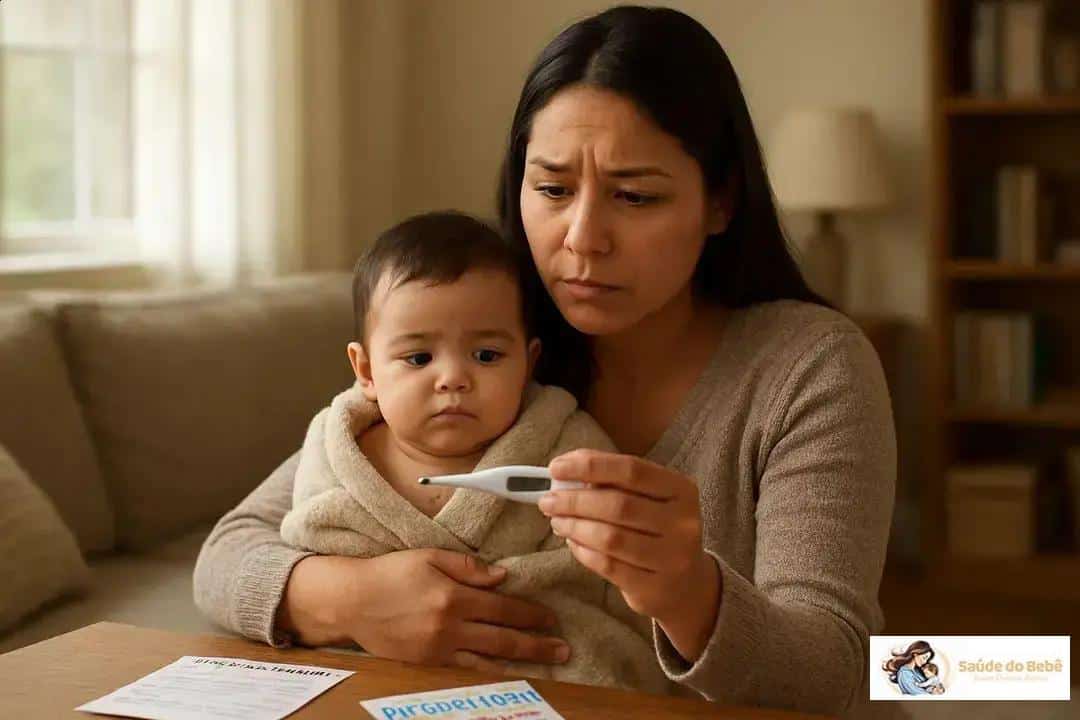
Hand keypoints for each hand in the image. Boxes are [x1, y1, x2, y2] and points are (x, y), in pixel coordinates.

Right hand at [277, 549, 570, 672]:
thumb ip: (468, 567)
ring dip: (522, 661)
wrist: (352, 601)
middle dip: (537, 643)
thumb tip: (502, 576)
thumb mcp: (430, 556)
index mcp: (453, 596)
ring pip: (490, 659)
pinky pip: (467, 669)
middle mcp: (450, 626)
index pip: (503, 607)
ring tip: (548, 663)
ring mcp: (439, 649)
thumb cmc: (391, 572)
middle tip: (564, 648)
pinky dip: (492, 672)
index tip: (552, 617)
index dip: (530, 613)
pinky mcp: (428, 662)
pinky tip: (510, 672)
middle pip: (503, 638)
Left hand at [539, 449, 720, 661]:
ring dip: (574, 527)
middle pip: (618, 504)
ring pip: (610, 538)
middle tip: (547, 500)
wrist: (686, 584)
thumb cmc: (656, 530)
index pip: (631, 469)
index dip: (590, 465)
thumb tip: (564, 469)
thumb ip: (613, 481)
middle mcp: (683, 523)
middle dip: (574, 500)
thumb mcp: (648, 499)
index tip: (556, 467)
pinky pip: (608, 566)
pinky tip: (573, 543)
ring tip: (557, 521)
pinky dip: (583, 552)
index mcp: (681, 489)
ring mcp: (672, 558)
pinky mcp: (654, 588)